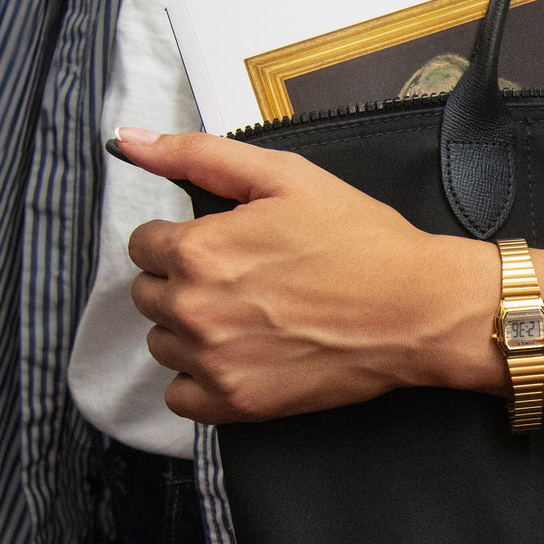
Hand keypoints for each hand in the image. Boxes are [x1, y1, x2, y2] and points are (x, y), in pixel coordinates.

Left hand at [118, 128, 500, 423]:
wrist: (415, 308)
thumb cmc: (356, 238)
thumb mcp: (281, 176)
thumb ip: (196, 155)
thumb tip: (128, 139)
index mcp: (197, 250)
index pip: (143, 245)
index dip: (182, 239)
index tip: (224, 245)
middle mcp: (193, 309)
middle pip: (147, 294)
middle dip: (183, 282)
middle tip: (242, 279)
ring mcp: (212, 362)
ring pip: (161, 343)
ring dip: (189, 330)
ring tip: (245, 317)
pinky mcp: (235, 404)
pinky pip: (178, 396)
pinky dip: (199, 379)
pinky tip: (238, 357)